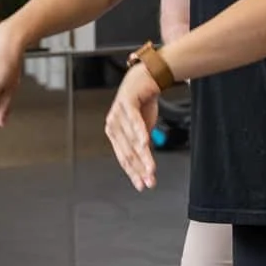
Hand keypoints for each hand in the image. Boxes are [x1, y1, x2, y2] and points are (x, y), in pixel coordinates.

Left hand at [105, 63, 161, 190]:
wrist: (143, 79)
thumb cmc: (141, 105)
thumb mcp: (142, 130)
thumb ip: (142, 146)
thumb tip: (147, 169)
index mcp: (115, 135)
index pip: (124, 159)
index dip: (134, 173)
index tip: (143, 186)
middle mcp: (113, 126)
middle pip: (128, 153)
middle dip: (140, 170)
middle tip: (150, 181)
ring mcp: (118, 114)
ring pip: (132, 140)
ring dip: (143, 157)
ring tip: (152, 169)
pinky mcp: (126, 103)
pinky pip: (134, 120)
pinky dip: (140, 132)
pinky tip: (145, 143)